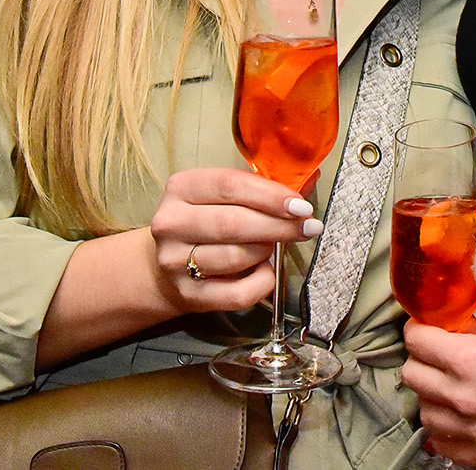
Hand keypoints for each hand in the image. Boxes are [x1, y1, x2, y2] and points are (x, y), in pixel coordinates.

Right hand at [37, 166, 323, 369]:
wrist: (165, 265)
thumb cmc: (205, 221)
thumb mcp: (223, 195)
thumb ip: (263, 186)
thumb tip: (309, 180)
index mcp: (181, 187)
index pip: (231, 185)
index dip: (271, 195)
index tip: (302, 205)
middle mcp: (171, 223)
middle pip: (234, 223)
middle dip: (279, 226)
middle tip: (309, 227)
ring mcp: (174, 261)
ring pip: (236, 257)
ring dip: (267, 251)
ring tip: (275, 245)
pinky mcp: (187, 295)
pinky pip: (237, 294)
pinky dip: (262, 283)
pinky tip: (266, 271)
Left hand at [401, 321, 475, 465]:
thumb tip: (451, 327)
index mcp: (470, 360)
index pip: (415, 340)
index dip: (420, 328)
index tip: (429, 327)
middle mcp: (463, 398)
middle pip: (411, 374)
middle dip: (423, 359)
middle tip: (440, 353)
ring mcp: (471, 432)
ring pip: (422, 410)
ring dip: (432, 395)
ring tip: (453, 385)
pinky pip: (441, 443)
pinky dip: (445, 428)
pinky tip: (462, 415)